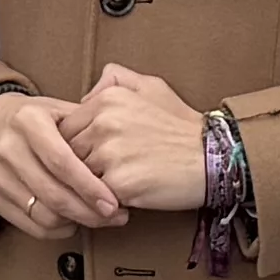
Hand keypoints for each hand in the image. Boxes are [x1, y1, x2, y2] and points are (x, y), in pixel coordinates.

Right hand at [0, 90, 126, 239]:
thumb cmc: (32, 117)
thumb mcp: (58, 108)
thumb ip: (87, 126)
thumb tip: (121, 154)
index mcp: (27, 122)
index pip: (61, 162)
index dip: (89, 187)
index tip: (113, 202)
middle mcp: (8, 149)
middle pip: (53, 194)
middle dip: (88, 212)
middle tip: (114, 216)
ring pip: (42, 214)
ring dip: (76, 222)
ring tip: (98, 218)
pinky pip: (30, 225)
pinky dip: (57, 229)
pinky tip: (73, 221)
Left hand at [65, 63, 211, 218]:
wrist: (212, 158)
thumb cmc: (183, 127)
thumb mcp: (152, 87)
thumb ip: (116, 79)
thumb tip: (88, 92)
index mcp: (107, 99)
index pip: (67, 128)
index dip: (79, 145)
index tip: (95, 153)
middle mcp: (104, 122)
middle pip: (69, 153)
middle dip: (82, 164)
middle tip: (105, 171)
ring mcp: (110, 154)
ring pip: (79, 176)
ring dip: (92, 184)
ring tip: (116, 184)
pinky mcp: (119, 183)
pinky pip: (95, 196)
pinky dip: (105, 200)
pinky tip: (124, 197)